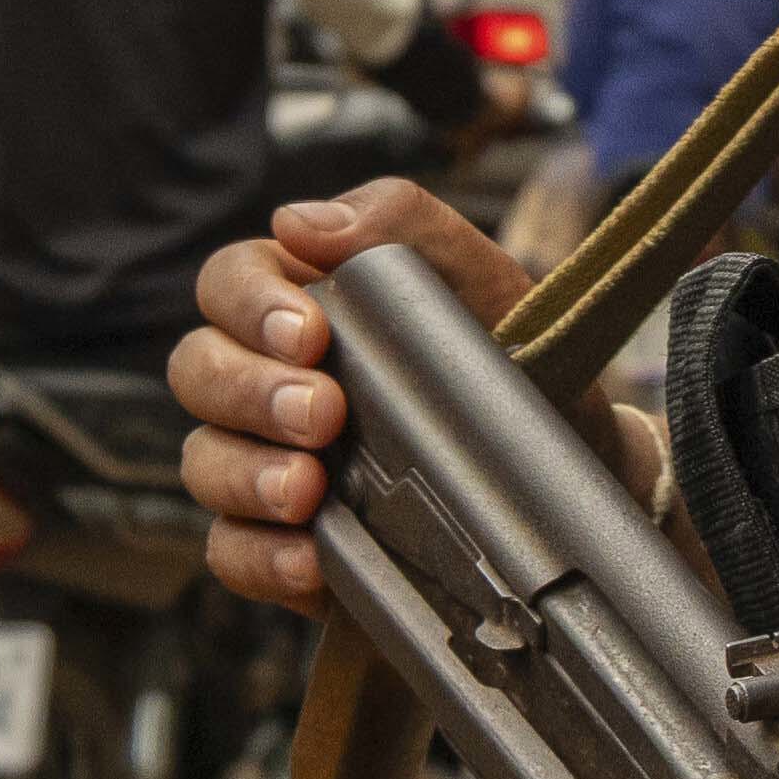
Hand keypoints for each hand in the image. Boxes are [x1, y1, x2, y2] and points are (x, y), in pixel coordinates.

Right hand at [172, 177, 552, 611]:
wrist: (581, 466)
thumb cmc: (517, 360)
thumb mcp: (479, 279)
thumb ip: (400, 225)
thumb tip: (297, 222)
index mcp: (298, 303)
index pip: (228, 283)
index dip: (250, 304)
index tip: (310, 332)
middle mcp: (266, 381)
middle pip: (197, 371)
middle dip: (251, 392)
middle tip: (323, 413)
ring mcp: (266, 463)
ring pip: (202, 462)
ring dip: (246, 473)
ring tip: (307, 489)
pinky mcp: (282, 543)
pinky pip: (231, 551)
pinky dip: (260, 556)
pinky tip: (309, 556)